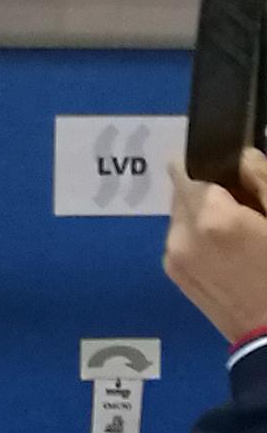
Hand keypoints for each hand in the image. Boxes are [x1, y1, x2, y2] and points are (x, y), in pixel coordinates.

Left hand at [166, 149, 266, 341]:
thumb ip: (261, 179)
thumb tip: (241, 155)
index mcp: (210, 218)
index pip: (184, 167)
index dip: (209, 163)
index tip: (234, 172)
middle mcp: (180, 235)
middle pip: (182, 190)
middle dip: (210, 189)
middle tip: (247, 204)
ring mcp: (173, 258)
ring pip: (181, 215)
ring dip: (204, 213)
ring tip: (242, 232)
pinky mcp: (175, 277)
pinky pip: (182, 239)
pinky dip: (200, 235)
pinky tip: (231, 252)